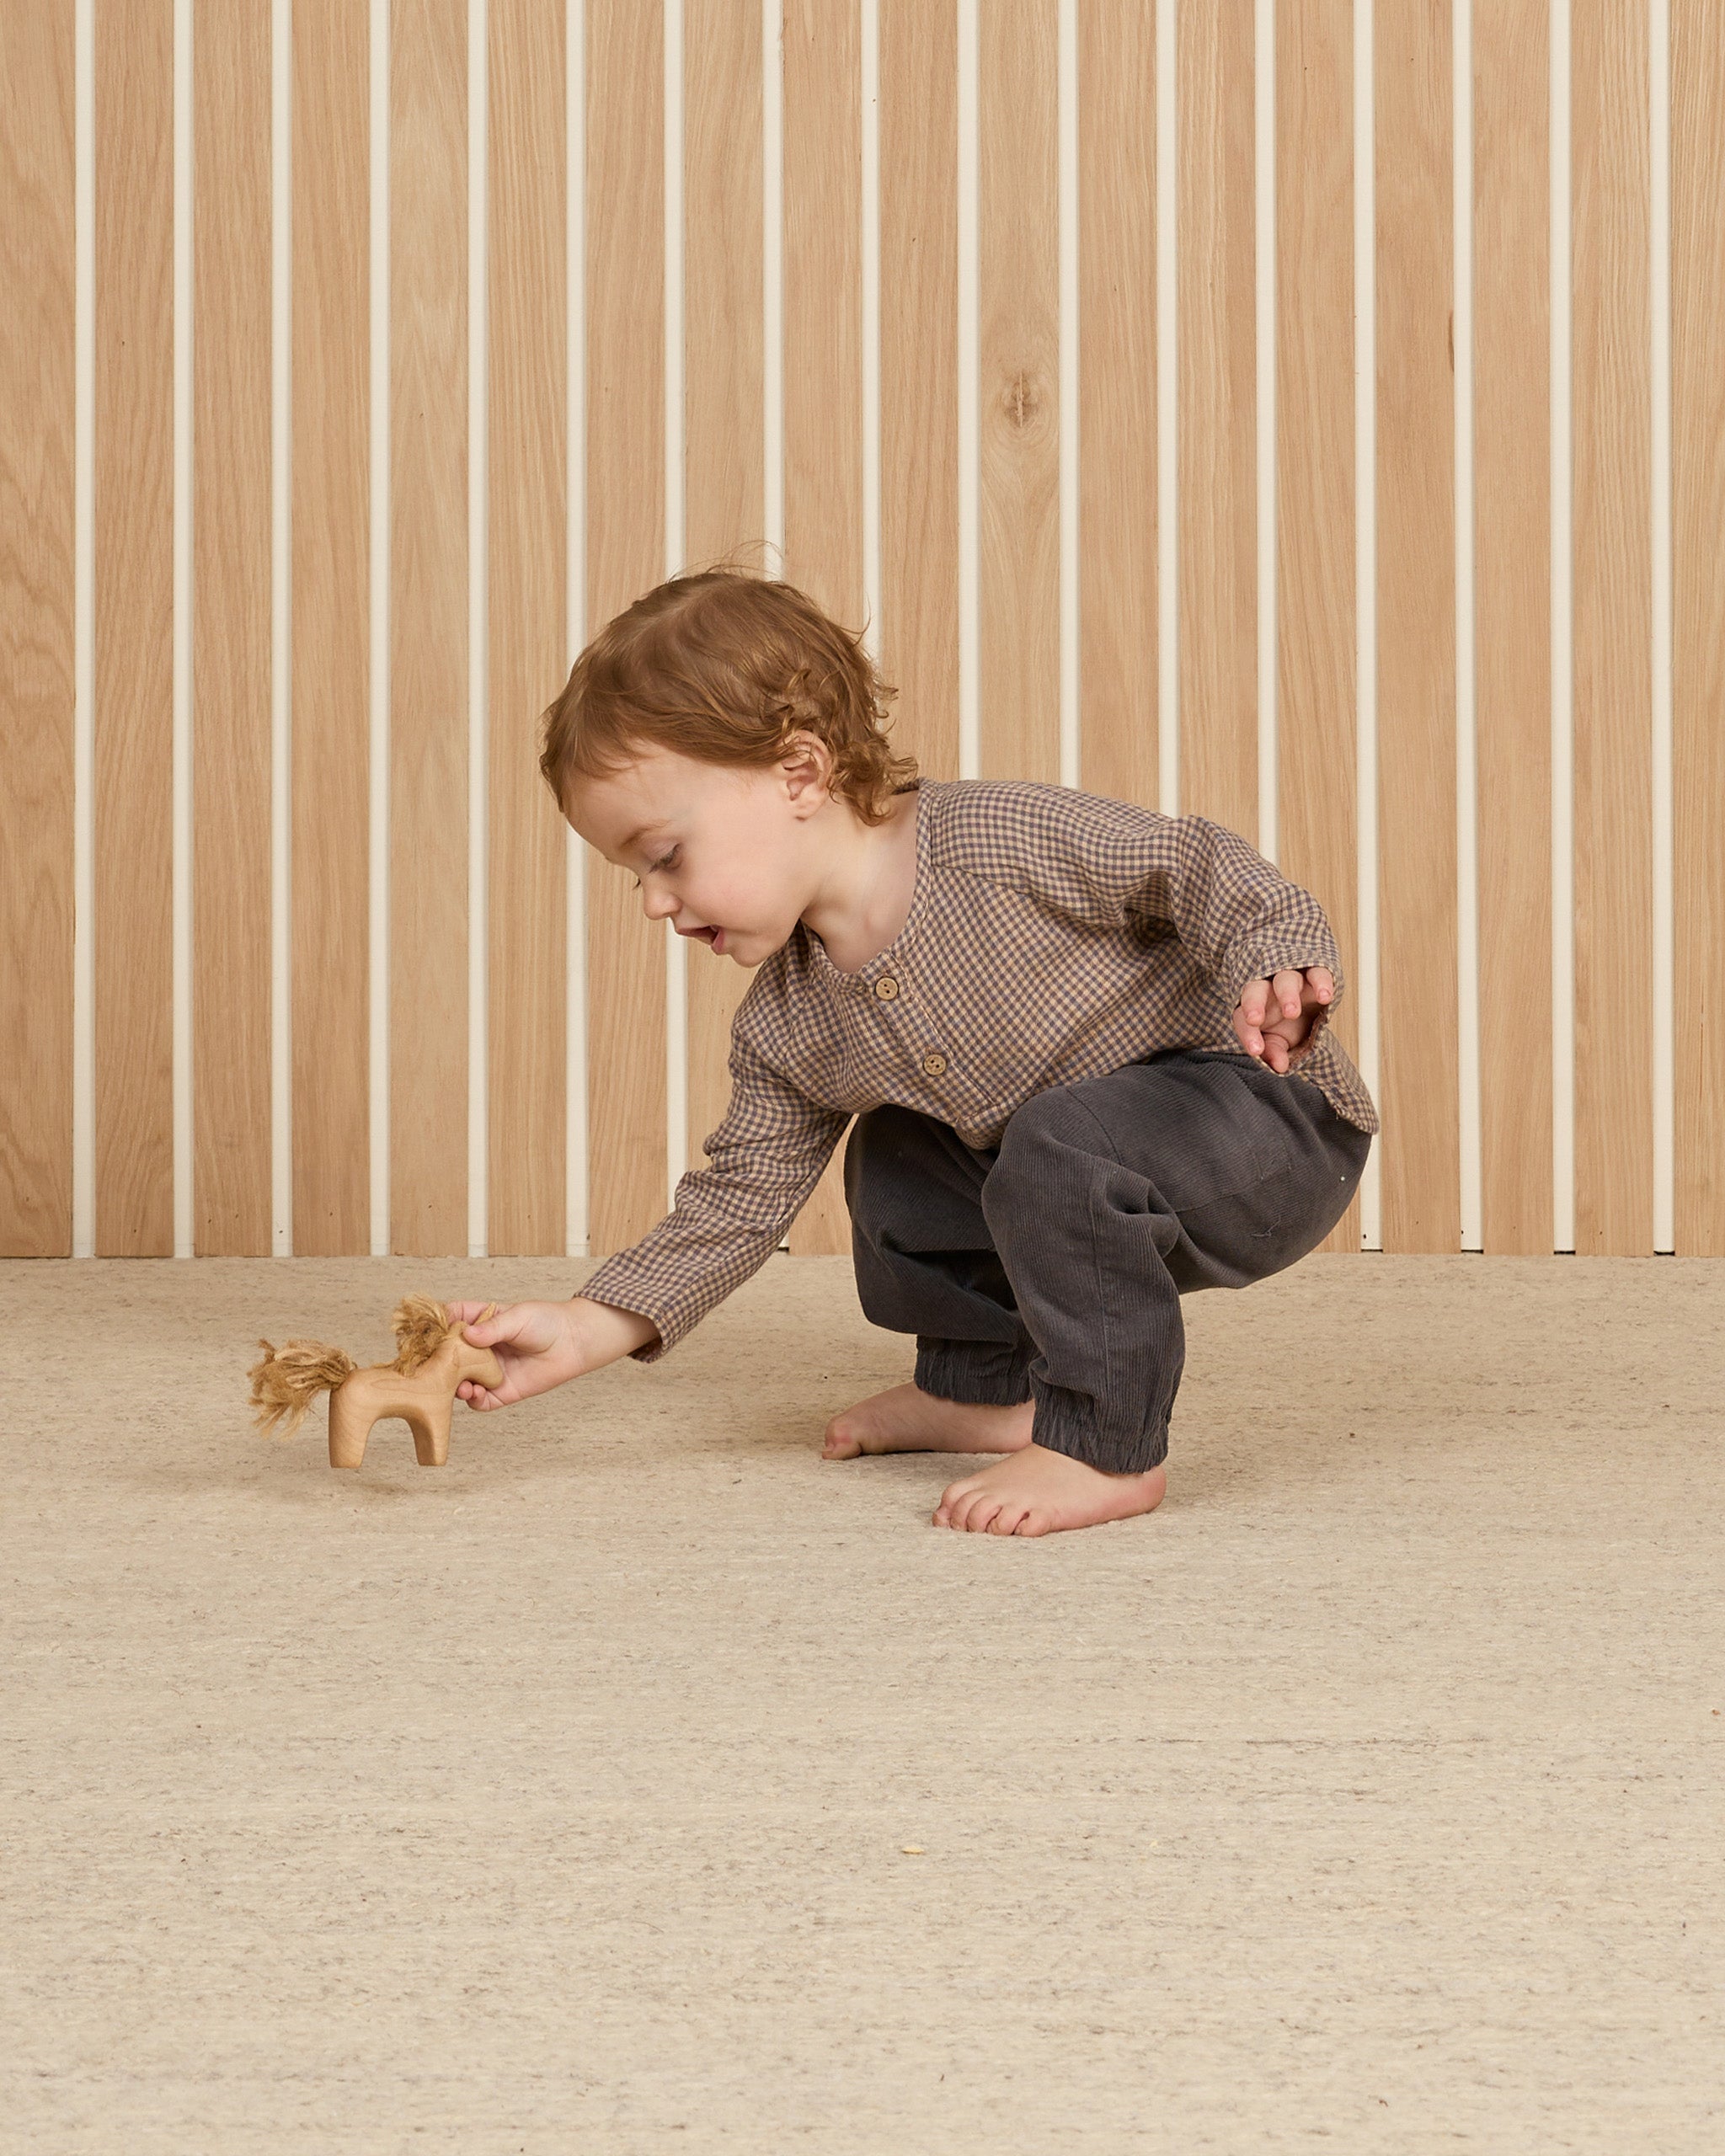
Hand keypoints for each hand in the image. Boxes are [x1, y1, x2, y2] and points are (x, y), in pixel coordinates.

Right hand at [446, 1299, 588, 1409]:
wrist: (574, 1342)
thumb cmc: (546, 1321)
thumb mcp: (517, 1317)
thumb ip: (492, 1328)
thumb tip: (468, 1335)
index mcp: (480, 1323)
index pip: (450, 1322)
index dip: (436, 1327)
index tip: (425, 1332)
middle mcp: (479, 1349)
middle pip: (449, 1356)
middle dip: (438, 1362)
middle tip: (432, 1366)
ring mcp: (488, 1371)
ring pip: (460, 1382)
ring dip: (454, 1385)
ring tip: (458, 1384)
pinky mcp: (501, 1391)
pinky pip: (480, 1401)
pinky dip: (473, 1400)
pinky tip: (473, 1393)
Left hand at [1232, 966, 1333, 1073]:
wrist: (1313, 1002)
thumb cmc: (1289, 1022)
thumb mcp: (1280, 1040)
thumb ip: (1274, 1051)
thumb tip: (1279, 1066)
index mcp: (1254, 1007)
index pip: (1242, 1017)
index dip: (1247, 1034)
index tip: (1256, 1051)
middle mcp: (1268, 989)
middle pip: (1255, 989)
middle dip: (1253, 1003)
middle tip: (1255, 1020)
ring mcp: (1291, 978)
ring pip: (1285, 979)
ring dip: (1286, 994)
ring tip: (1291, 1013)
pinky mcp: (1314, 972)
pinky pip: (1317, 973)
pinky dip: (1320, 982)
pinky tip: (1324, 997)